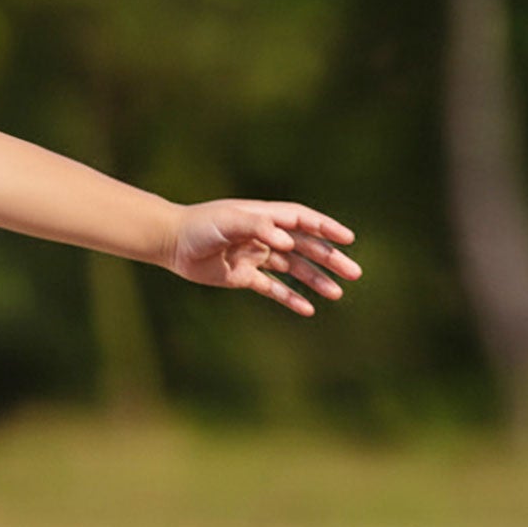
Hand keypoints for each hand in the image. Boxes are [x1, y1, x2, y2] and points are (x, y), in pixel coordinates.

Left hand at [169, 200, 360, 315]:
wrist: (172, 243)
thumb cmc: (201, 226)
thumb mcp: (229, 221)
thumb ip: (258, 226)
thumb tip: (289, 242)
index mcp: (266, 217)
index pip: (304, 221)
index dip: (327, 228)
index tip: (348, 239)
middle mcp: (265, 236)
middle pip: (306, 248)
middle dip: (330, 259)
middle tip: (354, 273)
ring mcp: (256, 257)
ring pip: (294, 270)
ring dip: (316, 281)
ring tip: (337, 294)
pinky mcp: (244, 276)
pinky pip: (273, 288)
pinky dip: (290, 298)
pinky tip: (308, 309)